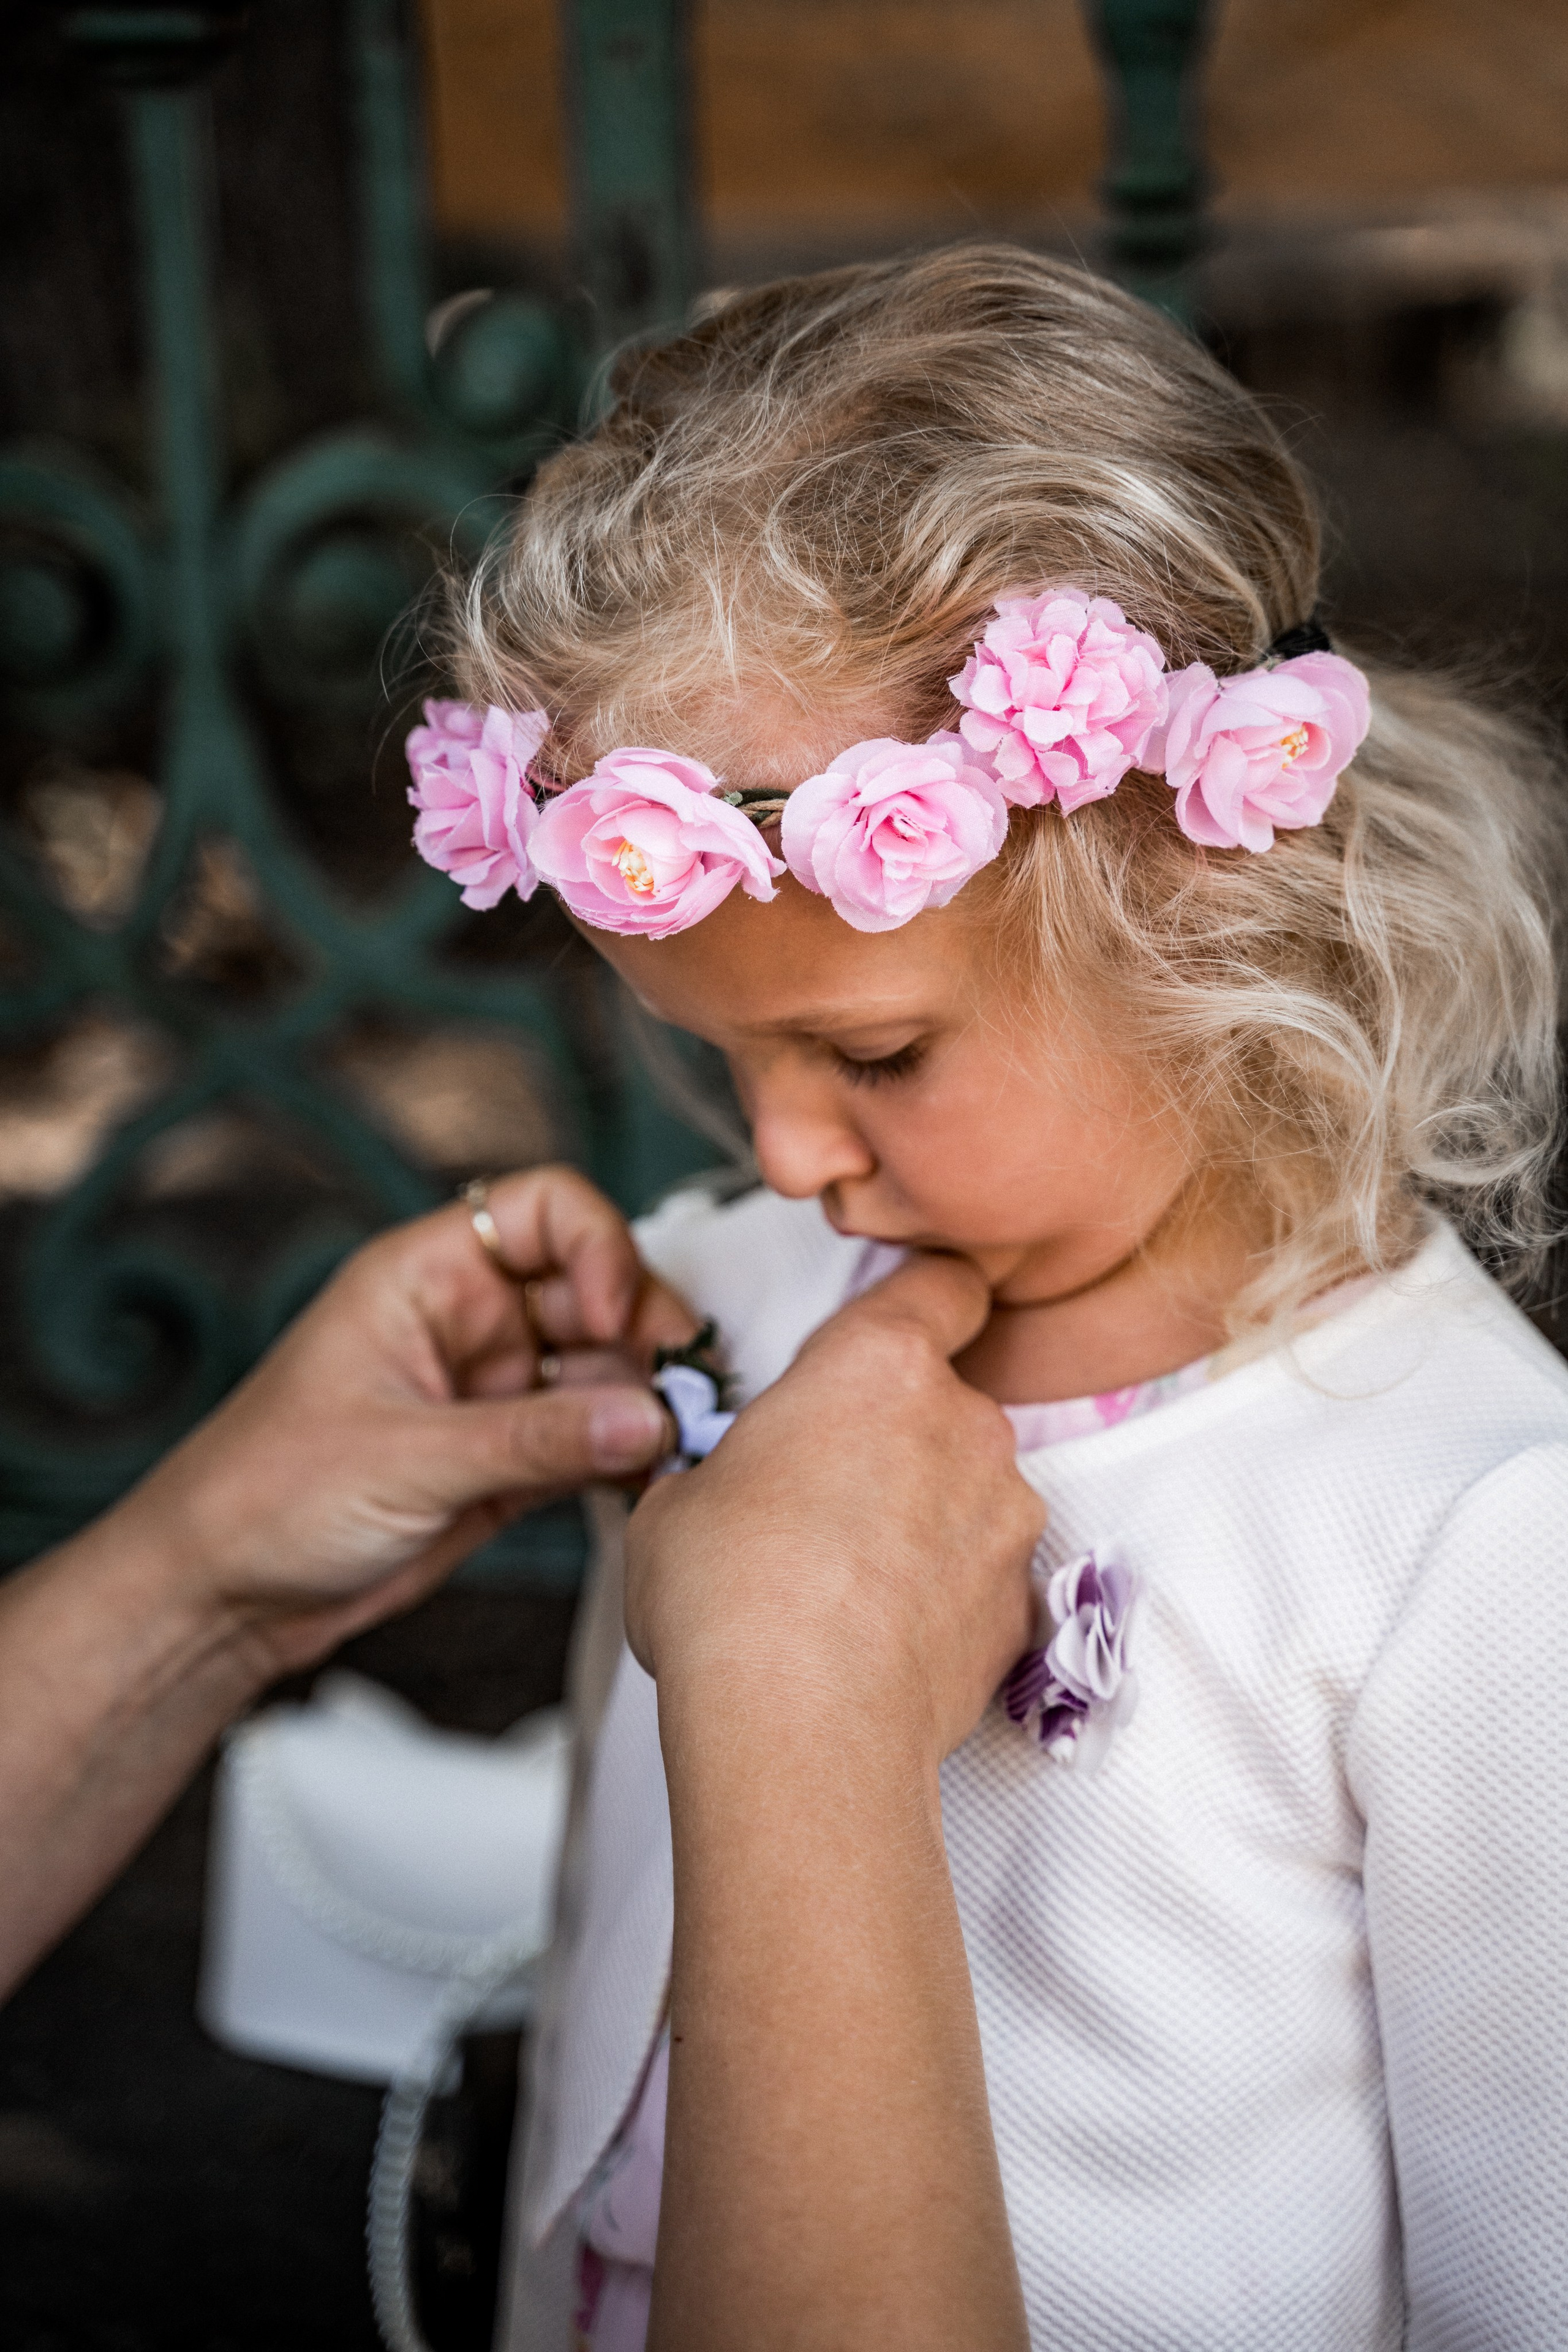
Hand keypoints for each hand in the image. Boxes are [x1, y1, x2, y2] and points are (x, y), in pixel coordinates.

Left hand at [108, 1165, 694, 1675]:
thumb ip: (534, 1439)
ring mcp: (496, 1390)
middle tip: (679, 1398)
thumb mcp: (405, 1458)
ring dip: (647, 1408)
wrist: (223, 1596)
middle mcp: (470, 1320)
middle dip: (645, 1340)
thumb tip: (645, 1418)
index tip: (612, 1320)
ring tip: (673, 1452)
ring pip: (608, 1372)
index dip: (598, 1251)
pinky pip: (595, 1441)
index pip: (547, 1211)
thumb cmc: (263, 1495)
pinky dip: (630, 1459)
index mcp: (427, 1276)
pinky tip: (651, 1484)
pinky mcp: (512, 1459)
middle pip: (597, 1293)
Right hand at [625, 1250, 1042, 1767]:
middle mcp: (965, 1423)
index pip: (943, 1284)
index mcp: (880, 1363)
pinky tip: (879, 1636)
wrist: (801, 1727)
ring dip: (923, 1519)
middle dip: (894, 1439)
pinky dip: (944, 1595)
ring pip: (968, 1492)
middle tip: (821, 1494)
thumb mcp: (677, 1502)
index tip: (895, 1326)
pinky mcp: (1021, 1605)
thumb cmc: (729, 1593)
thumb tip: (722, 1493)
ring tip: (844, 1582)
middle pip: (944, 1401)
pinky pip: (981, 1576)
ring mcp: (1006, 1516)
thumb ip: (724, 1469)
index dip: (924, 1300)